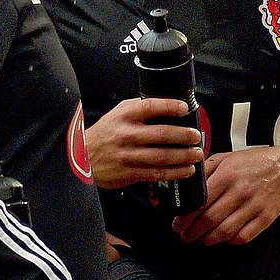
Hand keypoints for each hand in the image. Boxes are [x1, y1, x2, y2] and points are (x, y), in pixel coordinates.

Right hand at [84, 98, 203, 189]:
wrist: (83, 158)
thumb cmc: (105, 134)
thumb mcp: (117, 114)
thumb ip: (138, 109)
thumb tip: (167, 105)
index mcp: (124, 116)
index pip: (149, 107)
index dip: (168, 106)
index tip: (184, 108)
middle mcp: (126, 135)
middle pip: (161, 134)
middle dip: (184, 135)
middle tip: (196, 136)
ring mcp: (128, 155)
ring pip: (162, 156)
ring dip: (184, 156)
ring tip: (197, 153)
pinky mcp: (130, 173)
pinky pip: (157, 173)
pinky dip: (175, 172)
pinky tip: (186, 170)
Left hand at [171, 147, 279, 244]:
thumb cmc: (252, 164)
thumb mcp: (226, 158)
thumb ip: (205, 170)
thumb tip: (185, 185)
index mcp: (227, 175)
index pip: (199, 203)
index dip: (185, 218)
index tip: (177, 226)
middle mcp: (240, 191)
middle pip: (209, 220)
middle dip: (192, 233)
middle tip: (185, 237)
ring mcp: (254, 206)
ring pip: (225, 232)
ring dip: (208, 241)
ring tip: (199, 241)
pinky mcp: (266, 218)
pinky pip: (243, 237)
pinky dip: (229, 242)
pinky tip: (221, 239)